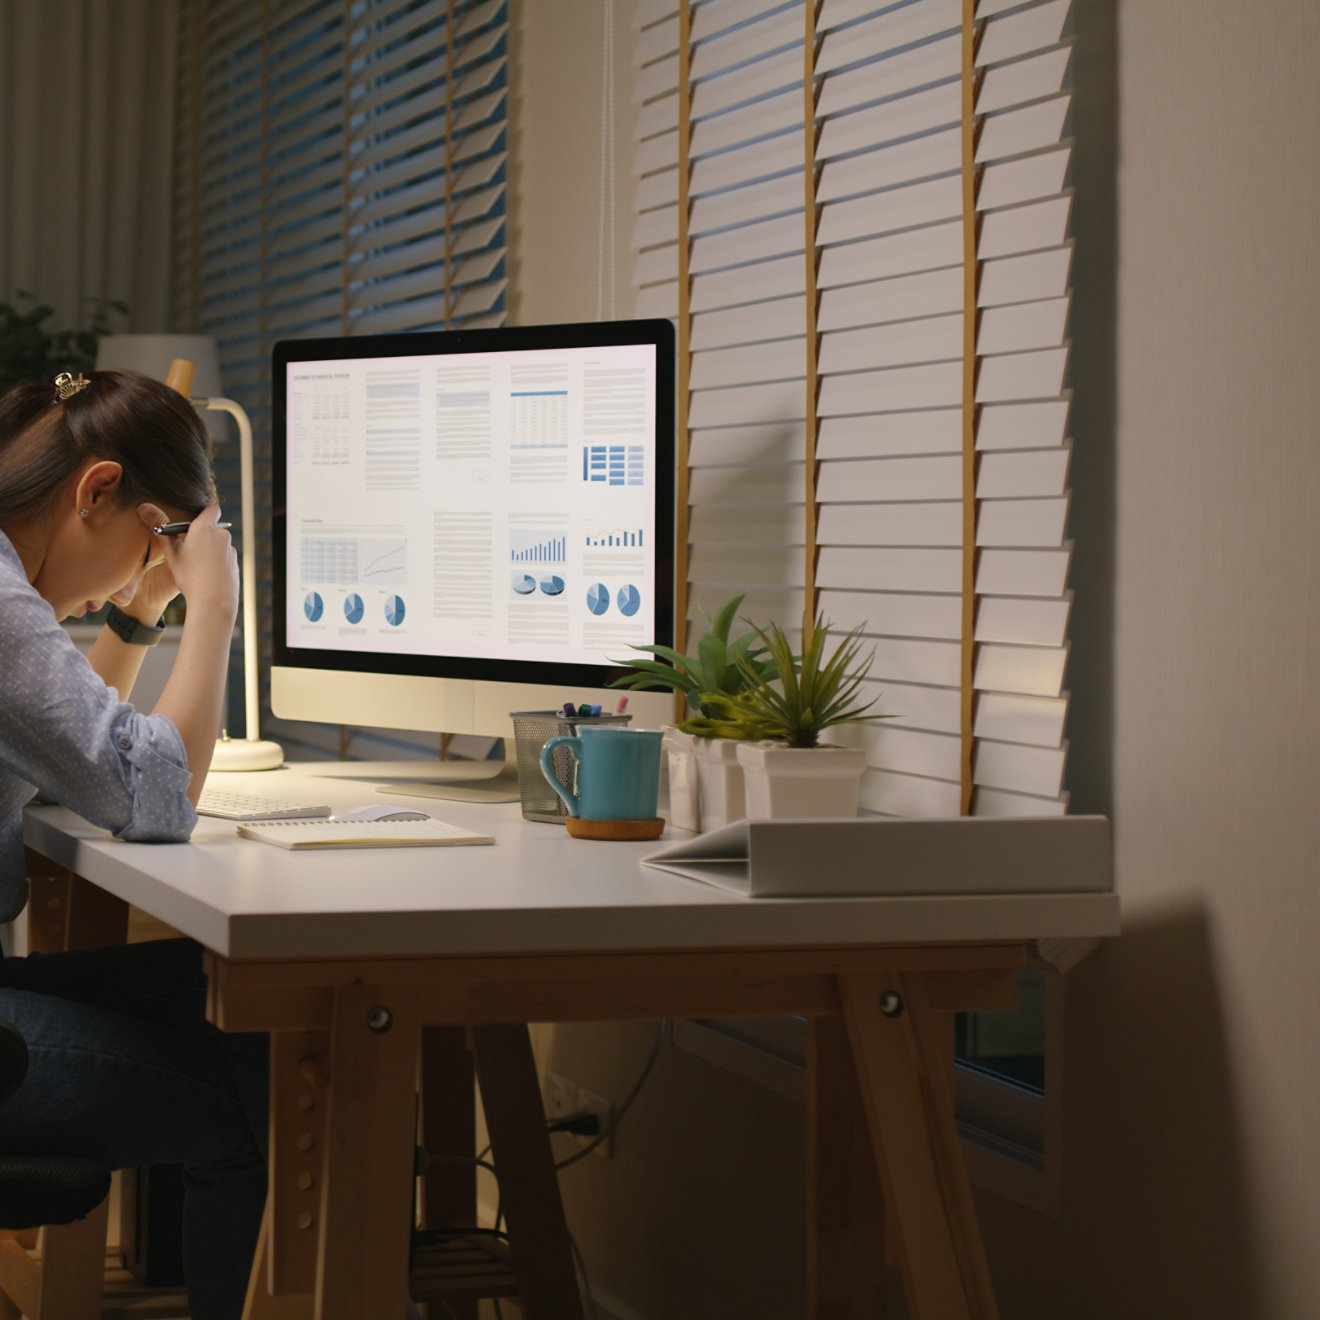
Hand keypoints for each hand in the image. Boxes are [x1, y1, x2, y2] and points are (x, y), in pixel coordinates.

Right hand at [138, 503, 238, 621]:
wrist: (213, 601)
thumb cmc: (189, 576)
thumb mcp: (171, 552)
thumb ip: (159, 528)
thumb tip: (143, 506)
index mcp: (205, 527)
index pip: (212, 509)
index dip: (204, 513)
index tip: (194, 521)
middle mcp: (222, 535)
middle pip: (213, 528)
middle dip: (203, 535)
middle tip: (188, 548)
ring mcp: (231, 550)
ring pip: (219, 544)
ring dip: (210, 549)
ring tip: (197, 566)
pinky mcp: (236, 563)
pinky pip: (225, 558)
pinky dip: (217, 562)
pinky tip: (208, 576)